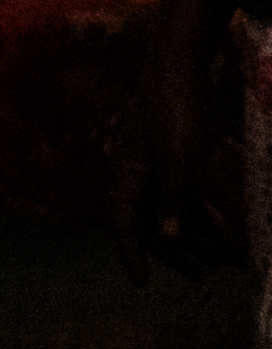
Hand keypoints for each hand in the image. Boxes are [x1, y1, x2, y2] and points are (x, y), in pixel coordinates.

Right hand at [116, 0, 245, 276]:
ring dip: (196, 235)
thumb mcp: (178, 156)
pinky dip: (203, 213)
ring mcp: (154, 164)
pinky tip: (224, 228)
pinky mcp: (173, 155)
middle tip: (198, 276)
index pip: (124, 223)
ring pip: (172, 209)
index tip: (140, 283)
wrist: (177, 65)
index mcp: (128, 174)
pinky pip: (185, 193)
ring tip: (221, 259)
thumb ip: (172, 197)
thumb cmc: (174, 109)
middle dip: (174, 251)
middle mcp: (137, 173)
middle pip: (151, 222)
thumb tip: (165, 236)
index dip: (131, 254)